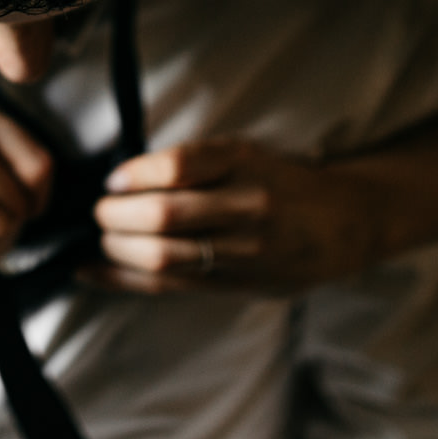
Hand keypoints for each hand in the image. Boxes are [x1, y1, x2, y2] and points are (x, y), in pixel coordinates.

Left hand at [88, 136, 384, 294]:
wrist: (344, 224)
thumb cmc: (281, 181)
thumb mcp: (246, 153)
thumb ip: (195, 163)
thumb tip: (123, 177)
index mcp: (246, 163)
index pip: (181, 166)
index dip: (138, 173)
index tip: (114, 179)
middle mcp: (246, 206)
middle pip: (167, 216)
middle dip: (118, 216)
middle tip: (99, 211)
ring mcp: (243, 250)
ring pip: (166, 256)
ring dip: (118, 249)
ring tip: (100, 240)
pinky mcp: (236, 284)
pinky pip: (171, 285)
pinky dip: (124, 279)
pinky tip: (93, 271)